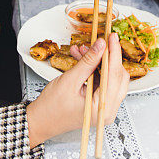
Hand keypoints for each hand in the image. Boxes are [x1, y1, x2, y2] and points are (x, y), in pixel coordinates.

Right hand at [25, 33, 129, 147]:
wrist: (41, 120)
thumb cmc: (52, 108)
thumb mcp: (70, 80)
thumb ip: (88, 62)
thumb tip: (101, 46)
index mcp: (102, 109)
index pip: (115, 75)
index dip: (114, 53)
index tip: (112, 37)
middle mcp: (107, 110)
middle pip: (117, 76)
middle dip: (107, 57)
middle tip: (101, 41)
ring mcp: (104, 107)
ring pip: (110, 77)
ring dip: (98, 62)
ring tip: (84, 50)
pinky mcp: (99, 102)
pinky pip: (102, 81)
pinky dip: (94, 69)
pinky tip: (82, 58)